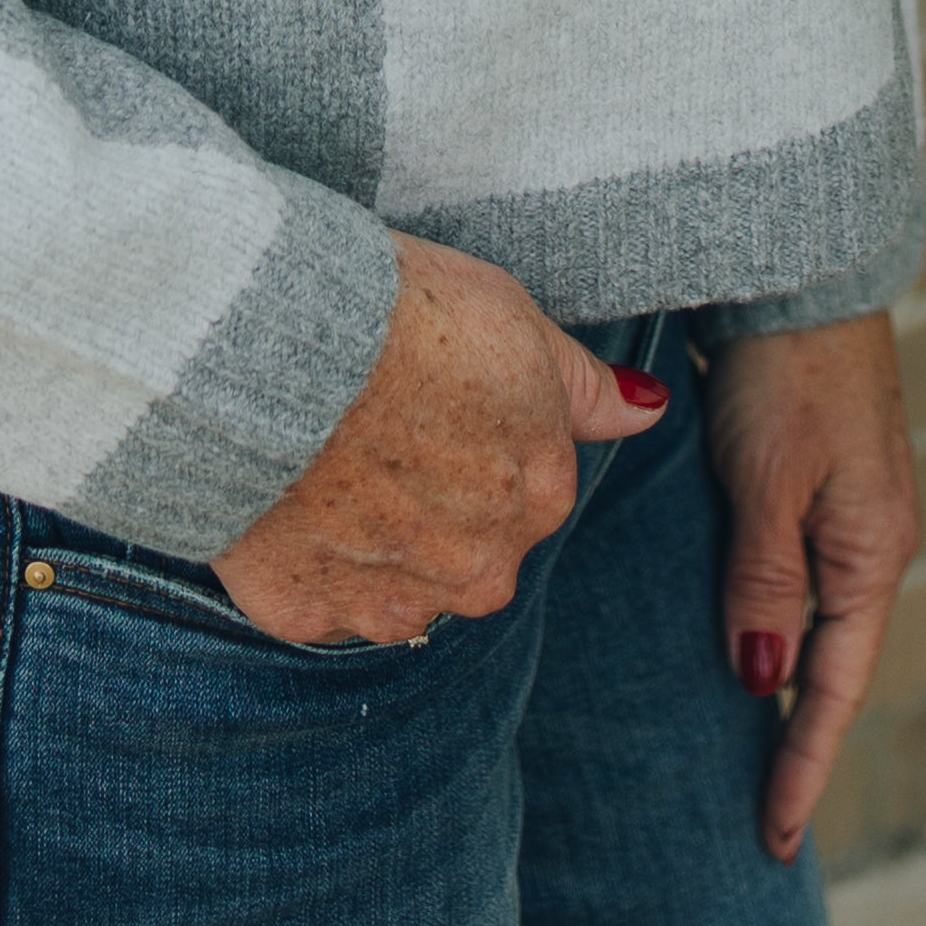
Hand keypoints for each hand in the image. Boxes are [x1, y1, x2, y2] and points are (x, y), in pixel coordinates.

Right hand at [214, 235, 666, 649]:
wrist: (276, 340)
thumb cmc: (401, 312)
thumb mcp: (514, 321)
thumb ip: (585, 386)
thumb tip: (648, 406)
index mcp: (539, 495)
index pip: (522, 492)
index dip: (471, 445)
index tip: (428, 404)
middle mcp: (480, 568)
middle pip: (464, 552)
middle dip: (429, 510)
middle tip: (375, 432)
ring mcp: (394, 600)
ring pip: (395, 587)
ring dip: (368, 543)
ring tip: (324, 460)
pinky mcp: (306, 613)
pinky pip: (316, 602)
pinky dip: (304, 563)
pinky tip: (286, 500)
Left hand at [706, 312, 920, 862]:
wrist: (800, 266)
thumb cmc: (788, 371)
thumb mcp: (773, 482)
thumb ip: (766, 581)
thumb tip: (764, 683)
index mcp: (871, 553)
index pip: (836, 688)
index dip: (803, 766)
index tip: (773, 840)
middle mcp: (867, 540)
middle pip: (832, 664)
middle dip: (800, 741)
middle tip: (762, 821)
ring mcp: (845, 508)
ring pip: (812, 619)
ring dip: (784, 682)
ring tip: (747, 752)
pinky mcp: (817, 476)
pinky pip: (795, 575)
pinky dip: (772, 622)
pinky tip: (744, 640)